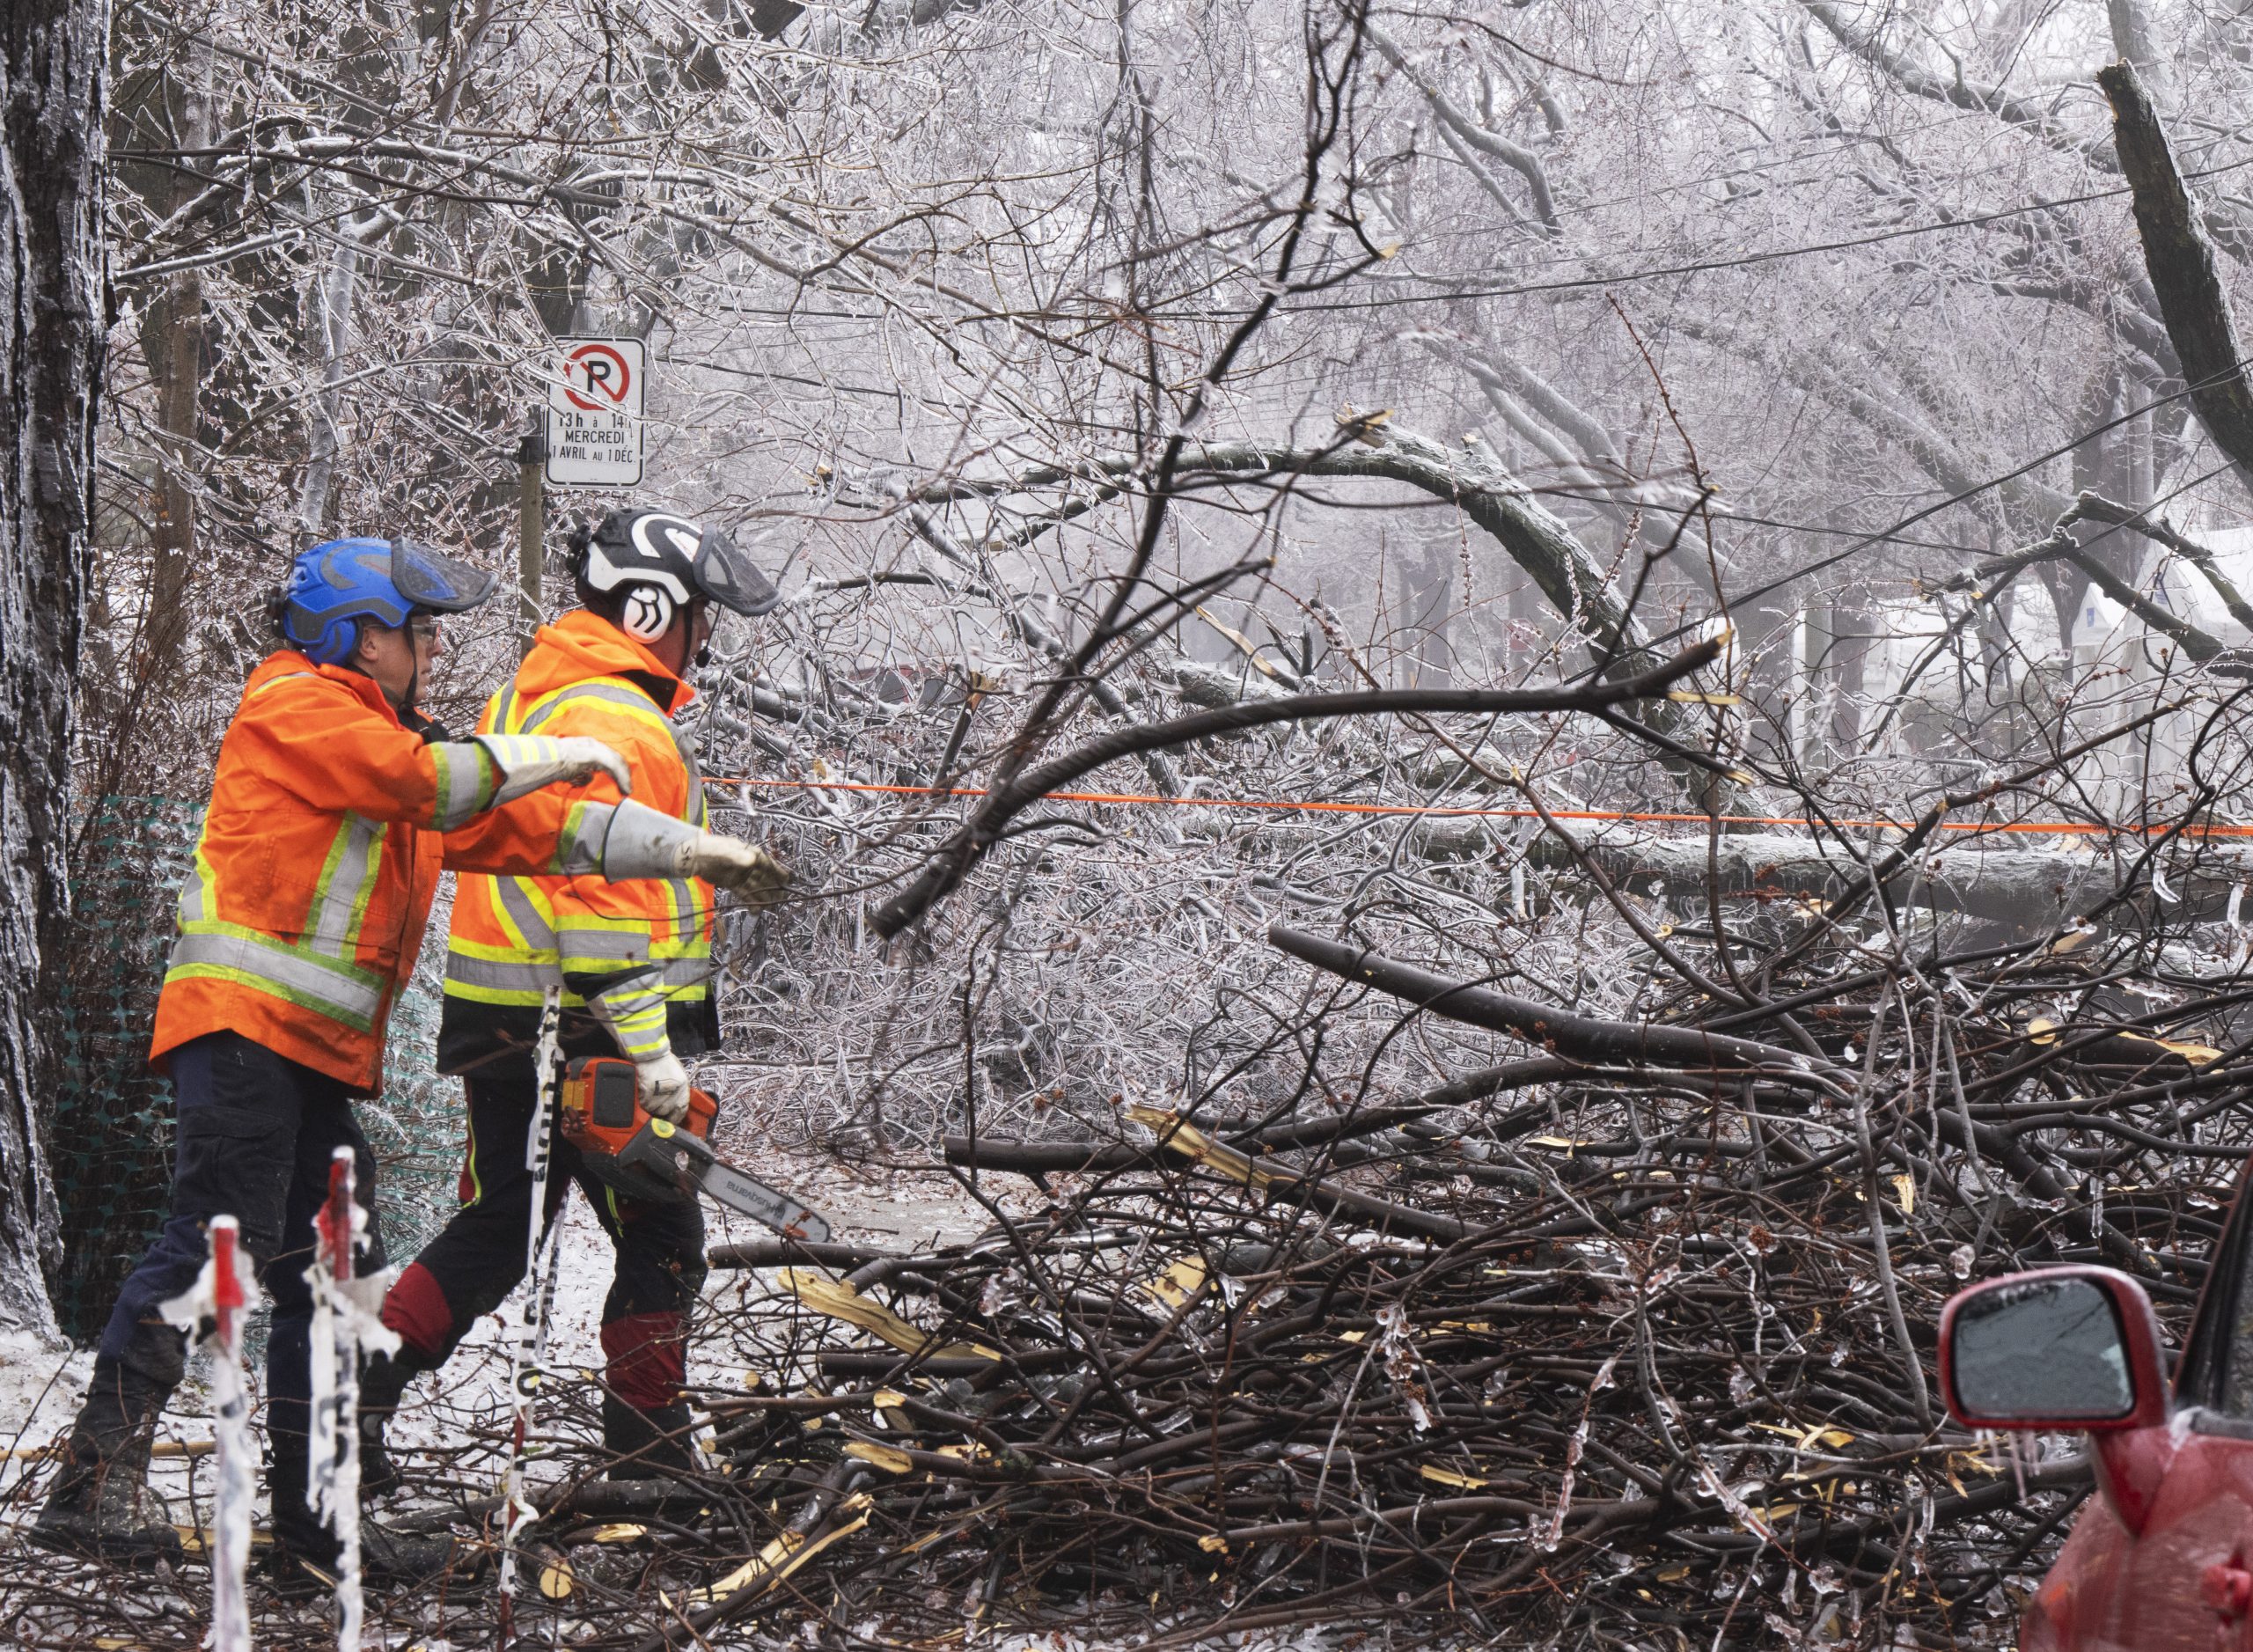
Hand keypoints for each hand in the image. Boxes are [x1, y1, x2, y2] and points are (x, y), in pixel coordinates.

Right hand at [479, 735, 633, 805]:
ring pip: (616, 763)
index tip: (618, 780)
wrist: (542, 759)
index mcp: (585, 744)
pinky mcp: (596, 756)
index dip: (614, 767)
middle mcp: (592, 744)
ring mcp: (594, 748)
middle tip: (627, 787)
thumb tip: (584, 778)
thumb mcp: (565, 767)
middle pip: (614, 757)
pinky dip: (621, 780)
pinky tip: (625, 790)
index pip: (605, 755)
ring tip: (627, 791)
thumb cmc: (548, 763)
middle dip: (623, 772)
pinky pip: (613, 768)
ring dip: (624, 778)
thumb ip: (576, 771)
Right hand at [635, 1051, 690, 1122]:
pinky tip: (641, 1091)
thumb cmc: (661, 1059)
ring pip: (652, 1108)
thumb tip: (675, 1104)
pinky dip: (640, 1100)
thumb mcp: (676, 1073)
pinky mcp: (646, 1091)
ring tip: (646, 1093)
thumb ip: (677, 1089)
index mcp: (682, 1085)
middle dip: (658, 1108)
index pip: (682, 1108)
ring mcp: (660, 1091)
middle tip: (654, 1101)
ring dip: (648, 1104)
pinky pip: (642, 1103)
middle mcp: (673, 1089)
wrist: (648, 1050)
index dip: (676, 1117)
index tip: (671, 1120)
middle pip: (665, 1110)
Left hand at [687, 834, 790, 908]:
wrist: (694, 856)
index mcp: (751, 854)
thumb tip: (752, 861)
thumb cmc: (712, 849)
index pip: (768, 864)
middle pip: (764, 878)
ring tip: (768, 908)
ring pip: (755, 888)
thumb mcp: (725, 851)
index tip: (787, 881)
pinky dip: (750, 901)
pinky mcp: (732, 883)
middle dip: (772, 889)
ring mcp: (741, 875)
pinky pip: (744, 893)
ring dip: (762, 898)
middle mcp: (749, 865)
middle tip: (779, 901)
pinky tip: (756, 910)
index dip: (778, 873)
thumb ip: (738, 857)